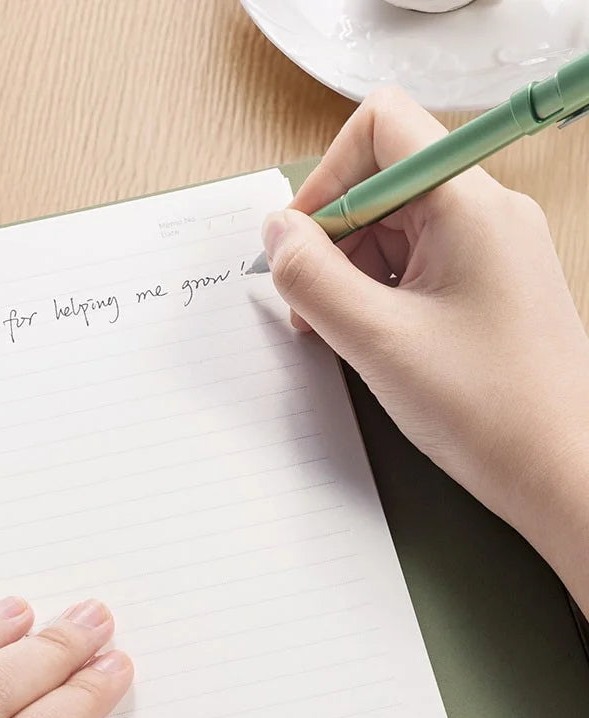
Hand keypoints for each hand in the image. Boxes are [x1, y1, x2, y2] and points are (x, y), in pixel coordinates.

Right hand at [261, 89, 588, 610]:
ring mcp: (489, 250)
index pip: (382, 127)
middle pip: (381, 184)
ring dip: (350, 275)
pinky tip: (369, 341)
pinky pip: (415, 266)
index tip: (299, 244)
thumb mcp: (377, 340)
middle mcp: (485, 214)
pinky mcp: (485, 287)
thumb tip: (276, 232)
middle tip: (311, 308)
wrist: (561, 471)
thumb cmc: (490, 409)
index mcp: (468, 205)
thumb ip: (313, 278)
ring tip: (340, 334)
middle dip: (332, 241)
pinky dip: (377, 295)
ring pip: (393, 230)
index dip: (326, 179)